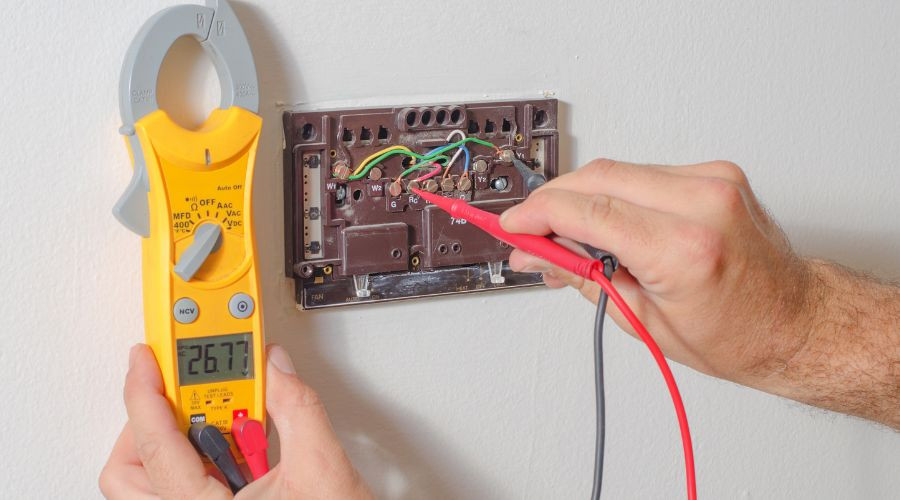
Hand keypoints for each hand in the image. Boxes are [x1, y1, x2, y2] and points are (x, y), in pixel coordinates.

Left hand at [100, 344, 372, 498]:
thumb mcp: (321, 471)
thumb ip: (297, 410)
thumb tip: (277, 371)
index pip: (155, 444)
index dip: (145, 393)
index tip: (147, 360)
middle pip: (131, 469)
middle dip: (151, 420)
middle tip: (183, 389)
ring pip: (152, 482)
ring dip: (176, 441)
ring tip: (217, 418)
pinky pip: (181, 489)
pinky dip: (200, 460)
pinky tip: (234, 448)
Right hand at [500, 159, 810, 384]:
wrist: (796, 321)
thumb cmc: (737, 334)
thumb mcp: (643, 320)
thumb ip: (582, 275)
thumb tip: (537, 253)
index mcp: (685, 249)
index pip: (587, 211)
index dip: (538, 214)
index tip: (514, 224)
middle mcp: (703, 203)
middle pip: (598, 177)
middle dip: (554, 201)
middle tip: (532, 231)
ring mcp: (714, 181)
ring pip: (619, 170)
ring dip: (584, 197)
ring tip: (572, 236)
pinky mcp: (716, 173)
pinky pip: (645, 172)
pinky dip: (617, 193)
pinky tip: (610, 221)